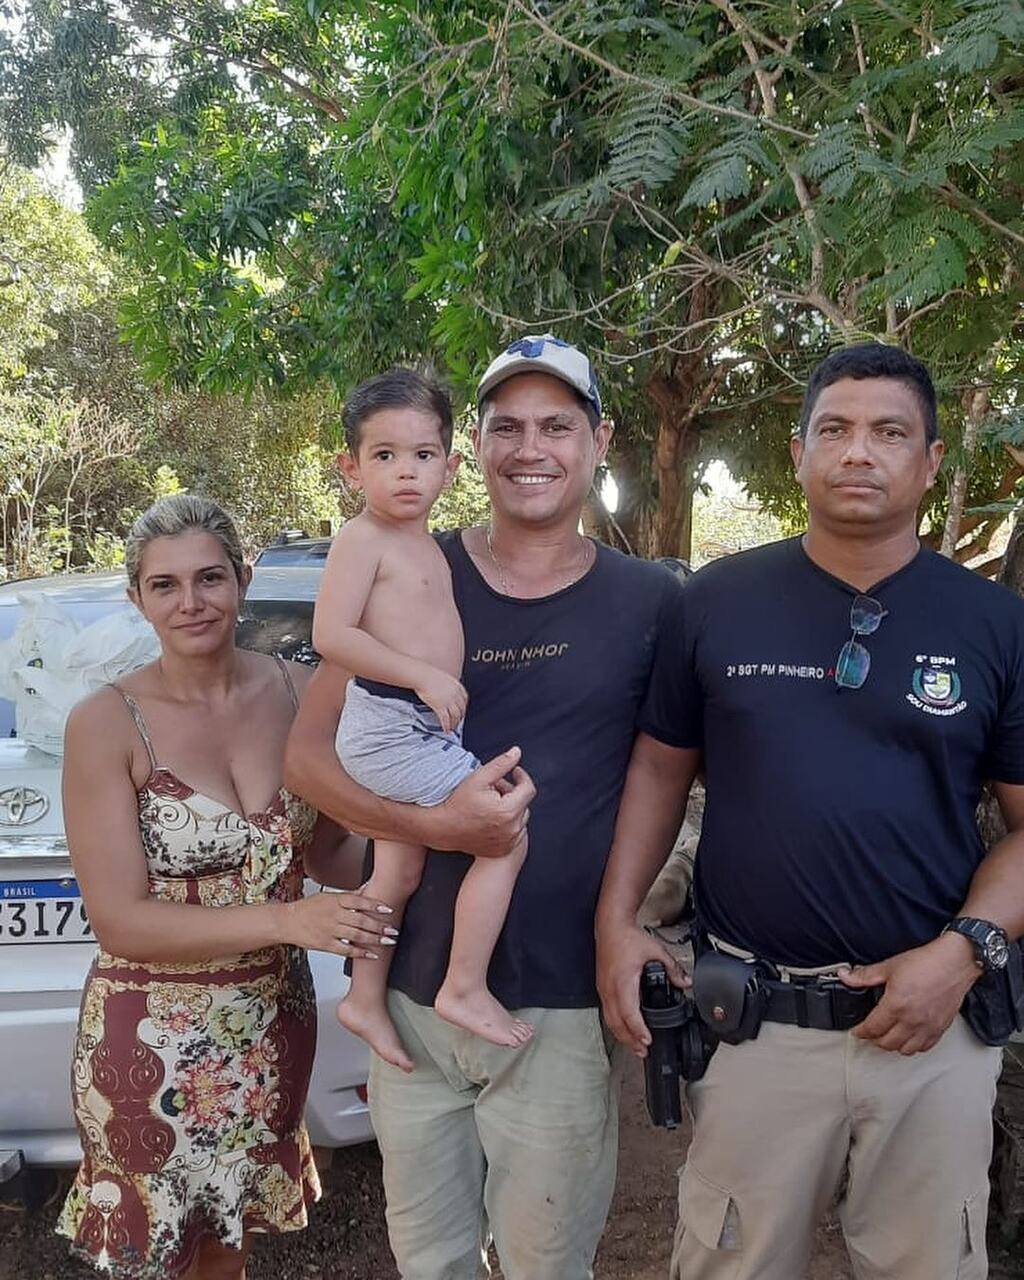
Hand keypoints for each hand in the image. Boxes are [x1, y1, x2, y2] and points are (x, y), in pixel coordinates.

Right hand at [282, 887, 397, 957]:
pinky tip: (372, 954)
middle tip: (393, 930)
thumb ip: (350, 895)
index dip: (375, 905)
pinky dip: (360, 953)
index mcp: (335, 900)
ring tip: (388, 941)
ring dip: (374, 939)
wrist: (287, 921)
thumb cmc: (309, 908)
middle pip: (361, 920)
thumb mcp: (329, 896)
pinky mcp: (326, 944)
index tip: (388, 909)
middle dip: (379, 926)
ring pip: (356, 936)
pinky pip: (346, 950)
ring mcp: (330, 930)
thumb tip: (369, 887)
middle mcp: (334, 915)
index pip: (358, 901)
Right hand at [414, 667, 468, 733]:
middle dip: (460, 718)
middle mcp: (455, 694)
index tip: (461, 711)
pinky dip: (447, 726)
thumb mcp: (444, 678)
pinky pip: (446, 719)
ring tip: (452, 728)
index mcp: (457, 686)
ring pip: (455, 716)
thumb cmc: (428, 675)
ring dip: (454, 724)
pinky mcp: (440, 706)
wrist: (422, 676)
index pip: (465, 699)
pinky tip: (446, 730)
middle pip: (461, 709)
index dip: (463, 707)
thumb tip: (445, 692)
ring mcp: (448, 701)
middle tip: (457, 722)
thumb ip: (448, 686)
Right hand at [428, 747, 534, 857]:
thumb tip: (517, 752)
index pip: (528, 788)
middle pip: (524, 803)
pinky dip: (509, 824)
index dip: (522, 776)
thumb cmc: (459, 803)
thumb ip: (501, 764)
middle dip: (513, 792)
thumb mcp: (479, 778)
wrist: (443, 829)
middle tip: (495, 787)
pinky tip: (492, 817)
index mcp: (508, 810)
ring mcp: (509, 841)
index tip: (514, 772)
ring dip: (512, 808)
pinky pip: (515, 832)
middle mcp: (512, 829)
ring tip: (492, 802)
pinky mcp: (504, 849)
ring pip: (521, 818)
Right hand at [596, 919, 688, 1057]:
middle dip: (630, 1040)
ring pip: (610, 1020)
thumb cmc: (627, 937)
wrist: (609, 926)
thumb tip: (685, 982)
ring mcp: (603, 989)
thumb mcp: (655, 950)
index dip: (638, 1030)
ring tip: (634, 1045)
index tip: (647, 1041)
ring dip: (622, 1035)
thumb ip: (672, 968)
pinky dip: (616, 1024)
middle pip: (617, 1023)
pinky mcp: (601, 987)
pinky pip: (607, 1012)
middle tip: (643, 1052)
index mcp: (623, 982)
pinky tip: (623, 1028)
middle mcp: (610, 988)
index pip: (629, 1013)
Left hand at [841, 933, 980, 1054]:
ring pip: (905, 1049)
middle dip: (874, 1039)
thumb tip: (845, 976)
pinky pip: (924, 1048)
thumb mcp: (889, 966)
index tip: (857, 1031)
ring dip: (893, 1046)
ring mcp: (927, 1027)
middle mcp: (911, 1020)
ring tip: (887, 1037)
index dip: (860, 1032)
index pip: (872, 1028)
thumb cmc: (926, 963)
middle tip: (870, 1033)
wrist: (954, 963)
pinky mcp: (940, 1029)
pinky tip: (909, 1038)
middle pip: (887, 1043)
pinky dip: (913, 1047)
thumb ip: (865, 975)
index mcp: (896, 1005)